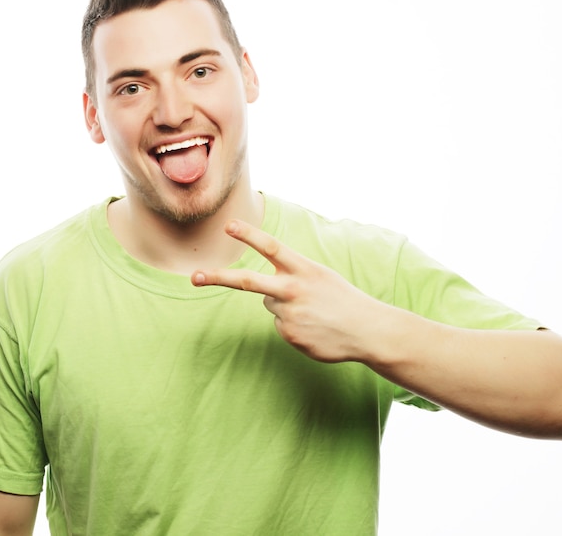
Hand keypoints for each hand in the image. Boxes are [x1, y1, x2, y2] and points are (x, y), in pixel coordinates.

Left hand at [191, 220, 381, 362]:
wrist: (367, 330)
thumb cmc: (343, 299)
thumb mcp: (321, 276)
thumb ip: (292, 277)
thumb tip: (263, 294)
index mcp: (303, 269)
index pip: (271, 247)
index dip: (249, 235)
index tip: (229, 225)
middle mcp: (292, 290)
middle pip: (248, 281)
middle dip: (219, 278)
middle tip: (195, 277)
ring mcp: (289, 314)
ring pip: (270, 303)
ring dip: (285, 305)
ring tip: (313, 312)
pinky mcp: (289, 335)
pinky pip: (280, 324)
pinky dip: (293, 324)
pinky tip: (313, 327)